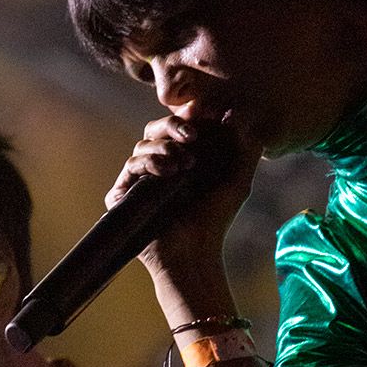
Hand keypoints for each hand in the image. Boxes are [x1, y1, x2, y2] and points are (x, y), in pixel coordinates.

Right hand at [105, 115, 260, 281]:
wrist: (194, 252)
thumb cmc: (215, 221)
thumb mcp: (237, 181)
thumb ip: (244, 148)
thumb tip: (236, 114)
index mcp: (180, 160)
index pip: (176, 129)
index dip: (186, 119)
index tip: (202, 118)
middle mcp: (157, 168)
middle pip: (154, 130)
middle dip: (172, 126)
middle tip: (191, 135)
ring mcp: (139, 182)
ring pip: (142, 145)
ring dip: (164, 147)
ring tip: (184, 163)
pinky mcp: (122, 196)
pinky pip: (130, 166)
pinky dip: (148, 162)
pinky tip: (168, 171)